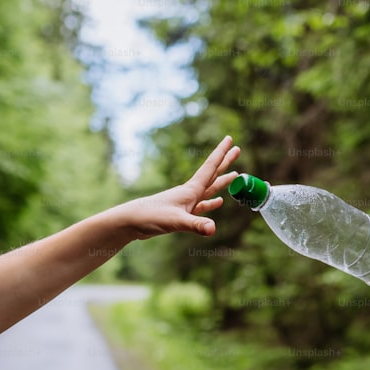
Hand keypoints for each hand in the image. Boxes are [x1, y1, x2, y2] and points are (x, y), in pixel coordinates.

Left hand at [123, 135, 240, 239]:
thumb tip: (213, 229)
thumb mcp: (176, 221)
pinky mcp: (181, 213)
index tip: (231, 140)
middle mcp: (189, 193)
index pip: (210, 167)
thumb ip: (196, 225)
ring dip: (221, 182)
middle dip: (225, 162)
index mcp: (190, 190)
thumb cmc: (151, 217)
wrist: (131, 221)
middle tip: (237, 149)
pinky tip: (218, 202)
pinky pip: (201, 206)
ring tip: (235, 175)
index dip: (222, 153)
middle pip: (212, 174)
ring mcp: (186, 202)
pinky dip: (210, 203)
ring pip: (209, 189)